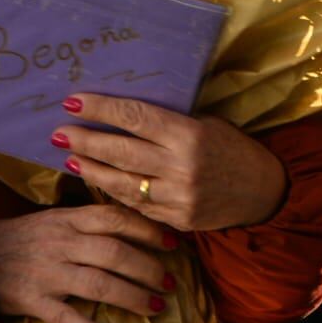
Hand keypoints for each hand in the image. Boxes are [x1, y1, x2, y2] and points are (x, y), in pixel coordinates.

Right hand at [0, 205, 176, 322]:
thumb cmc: (17, 240)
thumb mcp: (50, 220)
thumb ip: (84, 223)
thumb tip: (130, 229)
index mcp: (66, 220)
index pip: (113, 218)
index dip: (147, 229)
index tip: (173, 242)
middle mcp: (60, 244)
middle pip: (114, 253)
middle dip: (148, 268)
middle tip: (169, 282)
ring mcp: (46, 273)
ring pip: (99, 284)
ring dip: (132, 297)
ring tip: (155, 308)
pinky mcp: (32, 301)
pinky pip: (66, 318)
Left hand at [52, 94, 286, 232]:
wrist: (263, 191)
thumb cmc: (231, 148)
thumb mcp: (205, 124)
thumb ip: (168, 123)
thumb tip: (120, 113)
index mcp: (188, 134)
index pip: (135, 117)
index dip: (101, 109)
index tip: (73, 102)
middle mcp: (181, 167)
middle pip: (121, 151)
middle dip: (85, 141)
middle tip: (58, 133)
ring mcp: (178, 197)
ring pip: (122, 183)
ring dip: (91, 169)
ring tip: (69, 158)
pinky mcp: (177, 220)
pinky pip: (137, 205)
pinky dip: (114, 191)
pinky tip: (97, 180)